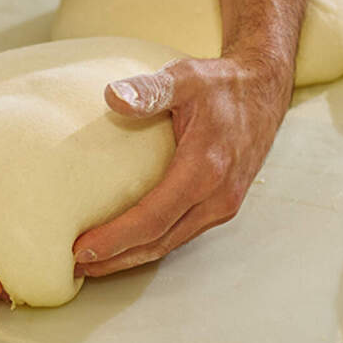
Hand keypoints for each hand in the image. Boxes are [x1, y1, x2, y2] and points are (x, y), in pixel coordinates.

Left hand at [72, 52, 291, 277]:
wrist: (265, 89)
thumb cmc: (222, 83)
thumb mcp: (185, 77)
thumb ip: (150, 88)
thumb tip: (113, 97)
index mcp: (205, 168)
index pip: (153, 217)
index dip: (116, 238)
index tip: (81, 250)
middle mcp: (217, 195)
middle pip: (160, 241)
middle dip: (117, 258)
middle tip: (77, 266)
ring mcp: (223, 204)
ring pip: (172, 242)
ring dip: (133, 255)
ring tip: (96, 262)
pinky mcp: (223, 205)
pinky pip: (183, 232)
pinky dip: (153, 242)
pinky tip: (130, 243)